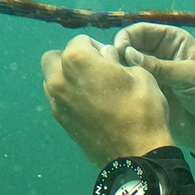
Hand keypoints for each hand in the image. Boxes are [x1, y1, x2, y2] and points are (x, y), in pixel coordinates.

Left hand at [42, 35, 172, 165]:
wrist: (136, 153)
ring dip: (67, 78)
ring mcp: (57, 102)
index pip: (81, 41)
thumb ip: (115, 60)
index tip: (111, 59)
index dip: (98, 47)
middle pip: (55, 58)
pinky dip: (69, 97)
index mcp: (77, 60)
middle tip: (95, 69)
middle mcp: (59, 79)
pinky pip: (59, 100)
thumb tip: (105, 57)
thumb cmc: (142, 109)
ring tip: (92, 89)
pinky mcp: (60, 122)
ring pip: (52, 80)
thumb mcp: (139, 73)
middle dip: (72, 59)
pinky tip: (91, 106)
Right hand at [113, 23, 194, 157]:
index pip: (142, 31)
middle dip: (120, 55)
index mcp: (173, 41)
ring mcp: (153, 75)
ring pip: (127, 67)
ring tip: (115, 82)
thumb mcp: (189, 75)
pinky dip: (123, 88)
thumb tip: (127, 54)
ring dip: (119, 72)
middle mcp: (160, 54)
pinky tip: (118, 94)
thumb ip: (159, 66)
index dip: (127, 37)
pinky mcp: (148, 94)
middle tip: (114, 68)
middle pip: (129, 47)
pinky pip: (130, 87)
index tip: (120, 51)